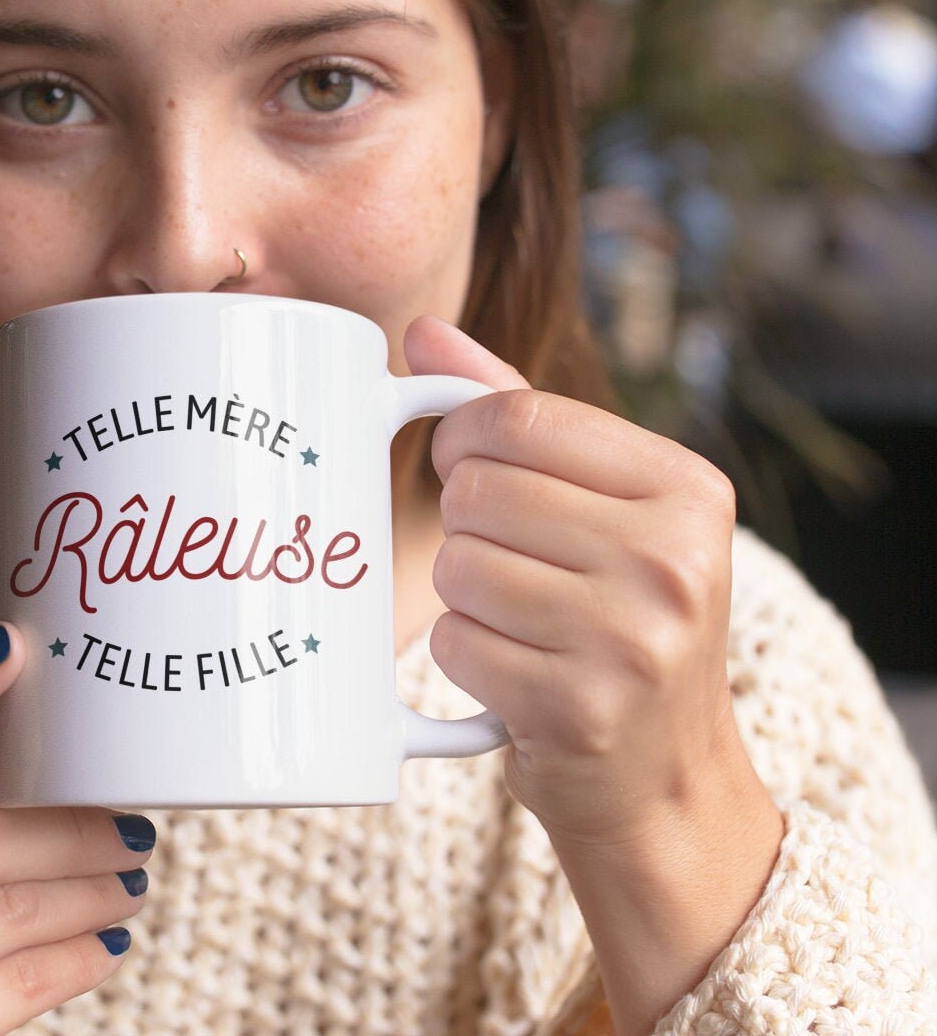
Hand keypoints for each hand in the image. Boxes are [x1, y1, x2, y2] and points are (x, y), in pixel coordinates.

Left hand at [404, 315, 745, 849]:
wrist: (668, 777)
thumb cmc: (620, 613)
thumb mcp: (603, 502)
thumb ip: (517, 408)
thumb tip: (423, 334)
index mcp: (688, 488)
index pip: (518, 413)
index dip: (464, 436)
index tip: (468, 462)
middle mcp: (674, 559)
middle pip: (478, 489)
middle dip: (467, 522)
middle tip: (511, 559)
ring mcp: (633, 639)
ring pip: (458, 562)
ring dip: (464, 591)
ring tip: (520, 616)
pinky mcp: (579, 708)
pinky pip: (453, 639)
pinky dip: (464, 652)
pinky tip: (513, 667)